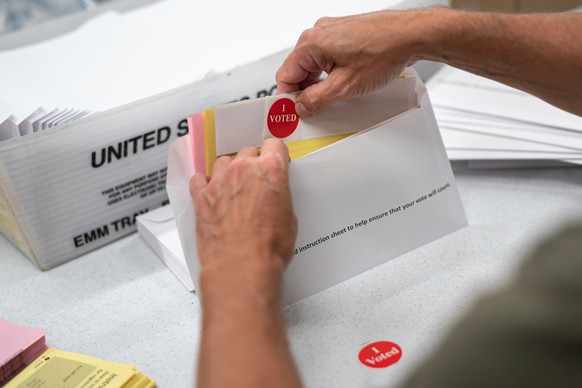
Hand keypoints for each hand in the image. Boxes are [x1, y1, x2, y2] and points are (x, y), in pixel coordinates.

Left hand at [189, 138, 296, 298]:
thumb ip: (279, 198)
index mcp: (271, 170)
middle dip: (252, 163)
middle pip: (247, 152)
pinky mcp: (201, 196)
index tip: (274, 159)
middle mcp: (243, 170)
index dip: (275, 154)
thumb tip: (275, 200)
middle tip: (255, 180)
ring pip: (223, 162)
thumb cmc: (266, 247)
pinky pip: (199, 179)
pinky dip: (205, 183)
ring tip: (233, 188)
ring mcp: (219, 181)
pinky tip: (211, 193)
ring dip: (229, 172)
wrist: (241, 266)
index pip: (274, 145)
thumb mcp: (289, 219)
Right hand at [276, 8, 441, 116]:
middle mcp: (318, 33)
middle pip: (299, 70)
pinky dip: (331, 72)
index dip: (288, 98)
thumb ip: (316, 99)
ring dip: (320, 83)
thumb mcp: (345, 87)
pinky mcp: (344, 34)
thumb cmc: (384, 51)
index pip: (285, 75)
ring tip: (336, 95)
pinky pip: (328, 57)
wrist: (411, 36)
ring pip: (314, 65)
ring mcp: (331, 32)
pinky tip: (345, 82)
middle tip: (315, 109)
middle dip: (305, 91)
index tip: (294, 113)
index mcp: (310, 43)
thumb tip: (301, 106)